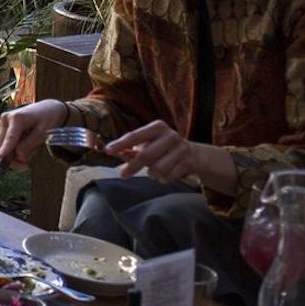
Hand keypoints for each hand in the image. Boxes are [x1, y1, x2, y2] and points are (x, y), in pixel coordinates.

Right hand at [0, 98, 69, 169]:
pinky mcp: (2, 126)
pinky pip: (5, 143)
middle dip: (14, 157)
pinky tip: (26, 143)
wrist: (47, 108)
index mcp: (17, 118)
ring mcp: (3, 122)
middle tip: (26, 165)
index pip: (11, 138)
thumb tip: (17, 156)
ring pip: (4, 146)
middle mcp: (6, 118)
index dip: (5, 149)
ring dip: (16, 152)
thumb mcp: (42, 133)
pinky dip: (15, 148)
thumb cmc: (46, 120)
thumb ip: (29, 145)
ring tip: (31, 147)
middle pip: (3, 145)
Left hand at [104, 120, 232, 188]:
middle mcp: (171, 135)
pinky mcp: (189, 163)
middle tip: (123, 174)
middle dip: (133, 166)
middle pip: (145, 155)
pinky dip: (163, 178)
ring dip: (152, 173)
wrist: (196, 155)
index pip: (135, 136)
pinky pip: (168, 176)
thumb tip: (114, 154)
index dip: (120, 144)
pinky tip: (167, 173)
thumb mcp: (149, 144)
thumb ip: (133, 150)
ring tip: (154, 170)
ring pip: (158, 169)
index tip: (108, 151)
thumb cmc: (164, 149)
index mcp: (157, 127)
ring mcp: (182, 149)